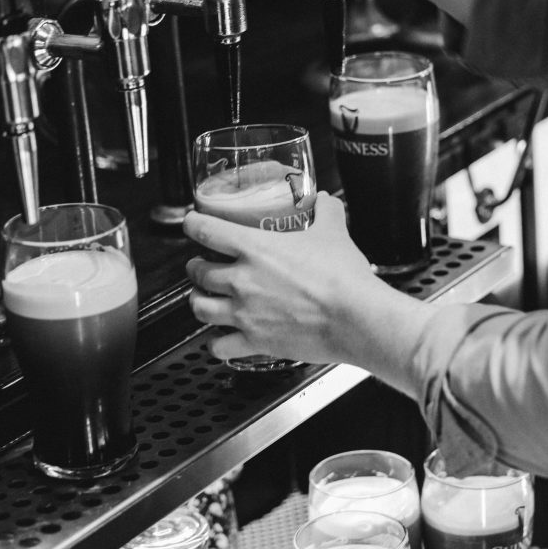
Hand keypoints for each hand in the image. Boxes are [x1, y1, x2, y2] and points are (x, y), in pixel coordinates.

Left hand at [184, 192, 381, 365]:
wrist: (355, 318)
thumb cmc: (343, 278)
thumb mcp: (334, 233)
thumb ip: (326, 212)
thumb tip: (327, 202)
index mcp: (254, 248)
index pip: (205, 230)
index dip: (192, 224)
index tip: (192, 224)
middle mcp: (240, 280)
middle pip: (197, 272)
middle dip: (195, 268)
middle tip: (201, 266)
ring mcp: (243, 313)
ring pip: (199, 308)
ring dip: (198, 302)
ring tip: (203, 299)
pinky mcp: (254, 341)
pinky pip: (219, 346)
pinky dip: (216, 343)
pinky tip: (220, 340)